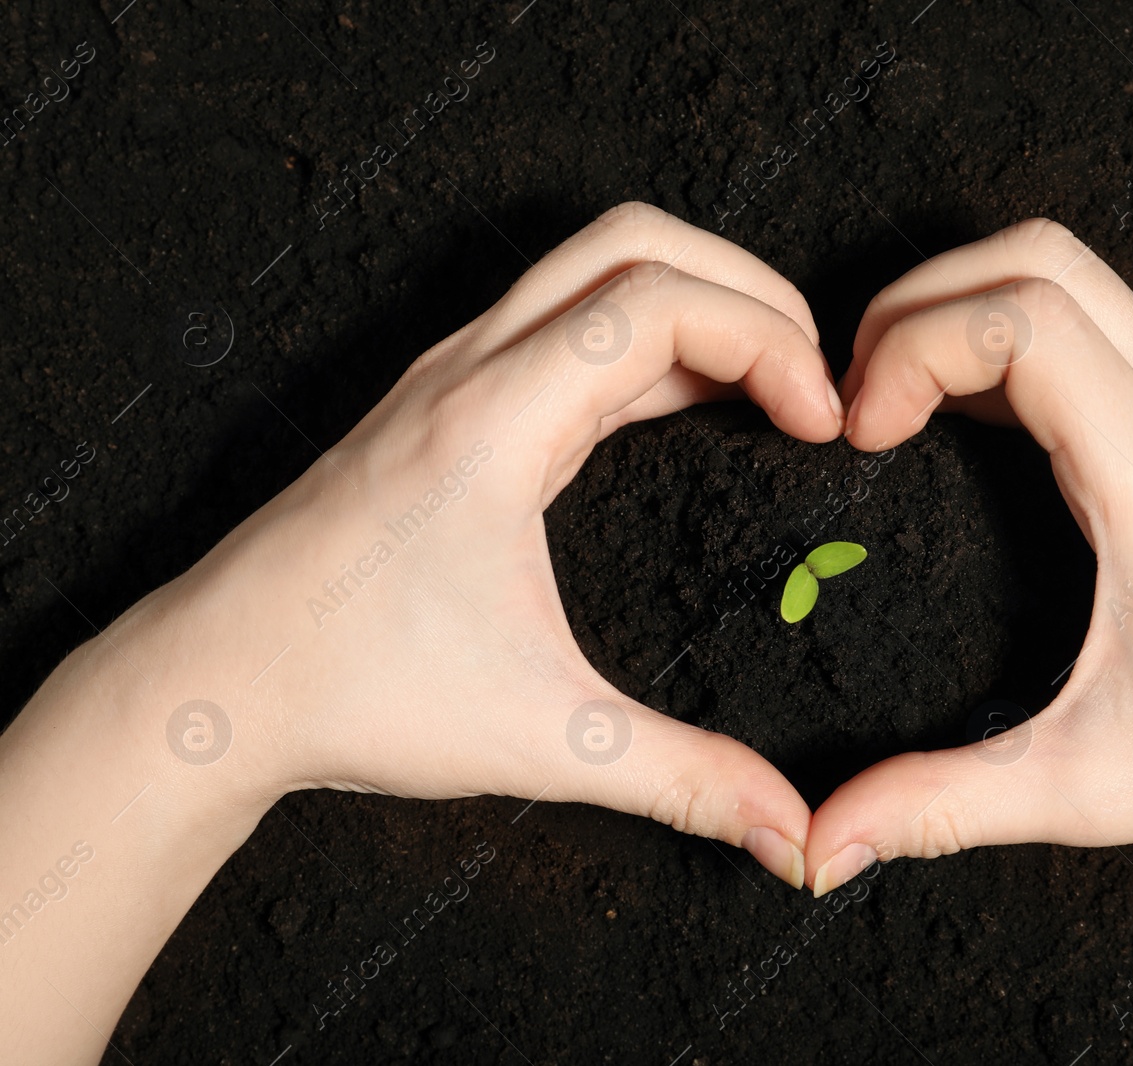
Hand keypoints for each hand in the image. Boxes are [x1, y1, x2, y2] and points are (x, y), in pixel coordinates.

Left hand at [171, 202, 845, 886]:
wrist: (212, 687)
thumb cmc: (349, 694)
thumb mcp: (541, 740)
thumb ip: (682, 780)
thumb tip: (791, 833)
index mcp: (496, 419)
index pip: (663, 301)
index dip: (771, 344)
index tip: (826, 425)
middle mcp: (471, 371)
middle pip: (636, 242)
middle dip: (749, 288)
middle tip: (817, 374)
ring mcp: (452, 378)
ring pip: (595, 270)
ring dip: (698, 303)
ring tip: (773, 384)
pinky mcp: (445, 407)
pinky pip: (566, 326)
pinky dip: (649, 341)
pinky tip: (688, 410)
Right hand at [804, 219, 1132, 966]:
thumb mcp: (1095, 785)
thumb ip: (948, 806)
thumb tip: (829, 842)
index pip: (1019, 319)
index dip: (910, 348)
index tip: (860, 433)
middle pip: (1036, 256)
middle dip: (918, 301)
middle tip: (859, 396)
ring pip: (1072, 273)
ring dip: (966, 305)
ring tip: (899, 399)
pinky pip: (1098, 324)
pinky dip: (1011, 336)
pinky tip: (972, 422)